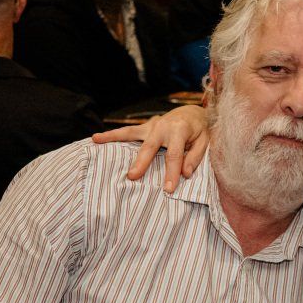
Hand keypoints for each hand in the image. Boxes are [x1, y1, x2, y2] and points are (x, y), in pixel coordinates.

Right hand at [91, 105, 208, 192]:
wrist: (193, 113)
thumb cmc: (200, 130)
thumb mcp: (205, 141)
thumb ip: (195, 157)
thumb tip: (185, 173)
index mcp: (180, 130)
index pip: (175, 155)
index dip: (171, 172)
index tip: (168, 189)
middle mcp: (162, 125)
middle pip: (149, 146)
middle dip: (141, 162)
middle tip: (132, 177)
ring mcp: (151, 125)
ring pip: (131, 133)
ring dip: (113, 138)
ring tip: (96, 141)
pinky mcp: (145, 127)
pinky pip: (127, 132)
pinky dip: (112, 135)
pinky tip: (96, 139)